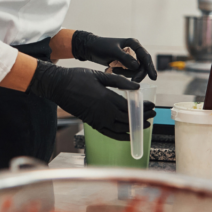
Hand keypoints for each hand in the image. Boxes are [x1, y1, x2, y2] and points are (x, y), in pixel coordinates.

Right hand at [26, 62, 155, 140]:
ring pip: (121, 128)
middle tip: (152, 115)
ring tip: (144, 125)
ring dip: (134, 128)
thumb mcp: (100, 75)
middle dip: (142, 118)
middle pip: (128, 119)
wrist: (58, 86)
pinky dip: (121, 136)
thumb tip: (137, 86)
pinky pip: (110, 134)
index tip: (152, 106)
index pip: (130, 107)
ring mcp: (97, 120)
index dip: (143, 108)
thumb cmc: (78, 77)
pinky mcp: (92, 124)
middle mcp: (104, 112)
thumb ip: (120, 82)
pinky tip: (128, 134)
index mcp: (107, 98)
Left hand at [71, 31, 157, 82]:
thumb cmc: (101, 47)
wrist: (90, 49)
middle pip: (143, 65)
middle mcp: (134, 50)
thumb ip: (125, 58)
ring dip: (128, 73)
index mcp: (133, 44)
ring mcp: (130, 57)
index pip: (145, 56)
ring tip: (115, 70)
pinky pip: (129, 72)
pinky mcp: (125, 63)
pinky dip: (123, 73)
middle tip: (133, 81)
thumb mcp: (113, 52)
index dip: (150, 67)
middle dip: (138, 74)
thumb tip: (137, 66)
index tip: (153, 78)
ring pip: (136, 70)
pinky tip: (113, 70)